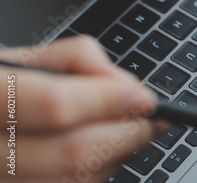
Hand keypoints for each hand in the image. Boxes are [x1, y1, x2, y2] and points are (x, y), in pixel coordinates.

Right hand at [0, 35, 157, 182]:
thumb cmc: (4, 84)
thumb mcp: (27, 57)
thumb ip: (76, 56)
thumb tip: (121, 83)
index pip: (56, 105)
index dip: (107, 102)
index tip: (144, 97)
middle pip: (73, 154)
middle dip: (125, 134)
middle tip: (151, 118)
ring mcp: (3, 181)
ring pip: (76, 181)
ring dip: (115, 155)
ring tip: (126, 130)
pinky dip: (98, 171)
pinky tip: (102, 150)